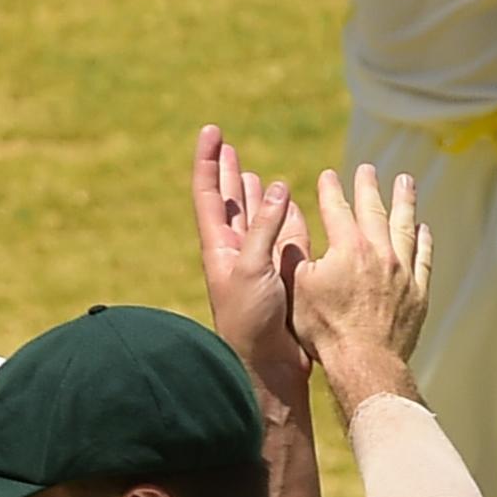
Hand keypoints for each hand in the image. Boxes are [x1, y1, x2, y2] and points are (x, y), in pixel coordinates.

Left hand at [191, 125, 310, 374]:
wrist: (267, 365)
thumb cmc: (250, 321)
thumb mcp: (251, 268)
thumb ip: (262, 228)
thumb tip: (277, 188)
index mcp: (218, 246)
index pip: (209, 193)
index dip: (209, 161)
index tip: (212, 130)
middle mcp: (234, 251)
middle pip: (228, 200)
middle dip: (228, 172)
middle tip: (227, 143)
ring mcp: (257, 263)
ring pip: (255, 217)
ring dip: (255, 194)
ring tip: (253, 172)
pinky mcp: (280, 274)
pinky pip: (282, 237)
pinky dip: (285, 219)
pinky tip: (286, 204)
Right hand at [291, 165, 431, 363]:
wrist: (364, 362)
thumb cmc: (324, 329)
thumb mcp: (297, 290)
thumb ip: (295, 258)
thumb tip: (291, 234)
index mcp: (347, 248)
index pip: (337, 209)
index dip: (330, 190)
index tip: (328, 175)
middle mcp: (379, 252)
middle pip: (374, 210)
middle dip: (368, 186)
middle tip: (367, 169)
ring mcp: (403, 271)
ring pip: (406, 226)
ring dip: (405, 201)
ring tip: (406, 182)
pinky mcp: (418, 292)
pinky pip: (424, 257)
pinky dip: (423, 239)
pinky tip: (424, 228)